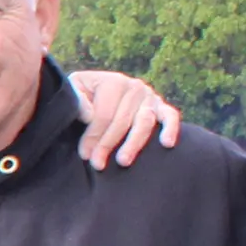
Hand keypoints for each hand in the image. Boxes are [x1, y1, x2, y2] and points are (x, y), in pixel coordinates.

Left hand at [67, 68, 181, 168]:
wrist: (97, 90)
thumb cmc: (84, 95)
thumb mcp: (74, 90)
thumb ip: (77, 99)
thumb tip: (88, 114)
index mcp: (112, 81)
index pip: (104, 114)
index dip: (93, 136)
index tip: (85, 154)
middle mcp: (134, 87)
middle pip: (122, 121)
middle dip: (107, 144)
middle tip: (97, 164)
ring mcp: (149, 96)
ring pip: (144, 123)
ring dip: (133, 144)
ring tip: (123, 162)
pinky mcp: (160, 106)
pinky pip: (170, 116)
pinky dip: (171, 129)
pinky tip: (167, 144)